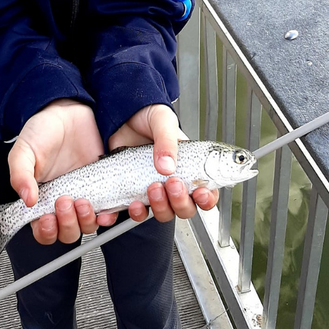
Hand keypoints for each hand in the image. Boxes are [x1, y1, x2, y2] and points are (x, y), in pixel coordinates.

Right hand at [8, 99, 117, 244]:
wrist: (67, 110)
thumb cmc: (42, 130)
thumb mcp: (24, 150)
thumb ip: (20, 174)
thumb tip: (27, 200)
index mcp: (42, 198)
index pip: (43, 231)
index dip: (45, 232)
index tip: (46, 218)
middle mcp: (63, 200)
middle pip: (67, 233)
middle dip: (67, 225)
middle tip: (64, 202)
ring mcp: (85, 194)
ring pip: (88, 225)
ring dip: (85, 221)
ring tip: (82, 201)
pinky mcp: (104, 185)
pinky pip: (109, 209)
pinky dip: (109, 215)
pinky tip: (105, 209)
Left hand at [108, 104, 218, 222]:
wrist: (121, 115)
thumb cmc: (149, 116)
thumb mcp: (162, 121)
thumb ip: (167, 142)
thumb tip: (167, 166)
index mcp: (187, 164)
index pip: (205, 190)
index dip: (207, 198)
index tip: (201, 193)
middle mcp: (172, 180)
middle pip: (185, 207)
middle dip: (181, 201)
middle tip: (173, 183)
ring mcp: (153, 187)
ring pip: (164, 212)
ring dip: (161, 207)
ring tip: (153, 188)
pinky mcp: (133, 190)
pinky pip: (137, 211)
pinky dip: (135, 213)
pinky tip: (133, 204)